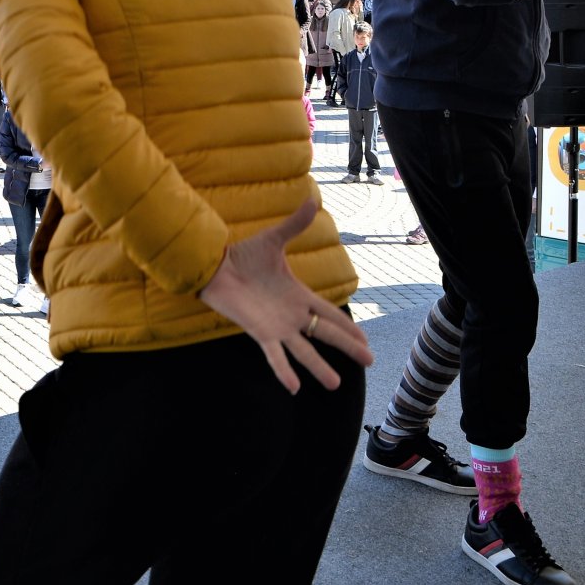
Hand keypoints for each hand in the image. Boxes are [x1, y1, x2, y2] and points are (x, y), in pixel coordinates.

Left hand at [196, 197, 372, 393]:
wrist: (214, 266)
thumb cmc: (242, 254)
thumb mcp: (273, 240)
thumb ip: (295, 224)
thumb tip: (312, 197)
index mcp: (299, 295)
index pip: (330, 314)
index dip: (348, 327)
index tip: (365, 340)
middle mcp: (292, 315)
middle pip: (326, 334)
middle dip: (348, 347)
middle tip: (370, 361)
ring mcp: (277, 326)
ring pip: (304, 351)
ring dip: (319, 367)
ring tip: (335, 385)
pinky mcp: (260, 333)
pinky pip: (274, 355)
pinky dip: (283, 371)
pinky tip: (294, 387)